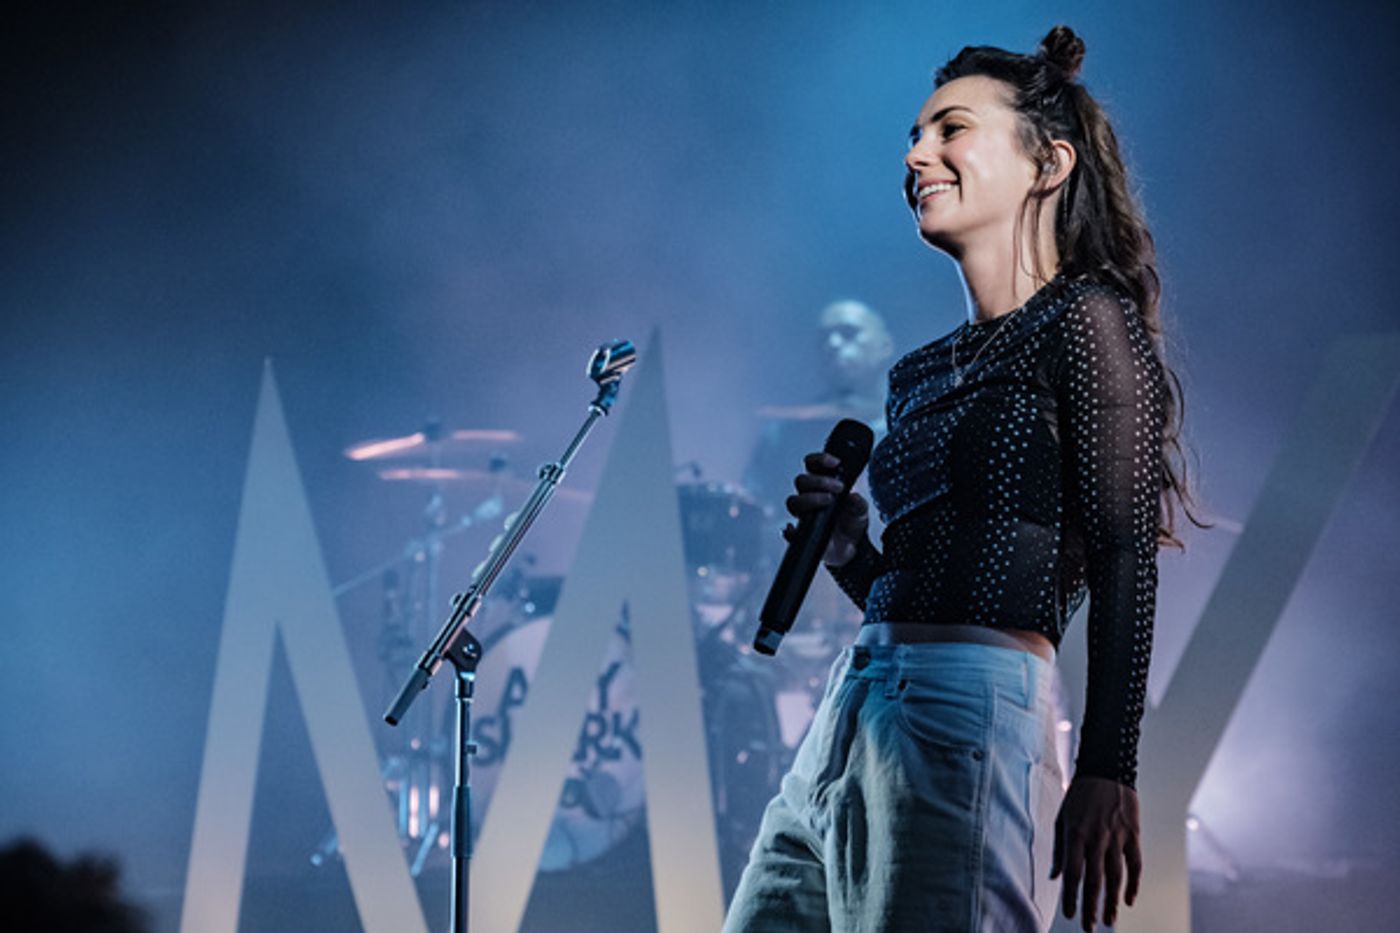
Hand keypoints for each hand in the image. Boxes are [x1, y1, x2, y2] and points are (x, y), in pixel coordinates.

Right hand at [782, 451, 869, 566]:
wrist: (850, 547)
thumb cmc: (851, 523)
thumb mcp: (860, 511)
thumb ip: (858, 503)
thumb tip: (853, 496)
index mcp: (822, 485)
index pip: (812, 465)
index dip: (819, 460)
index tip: (835, 463)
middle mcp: (810, 497)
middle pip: (802, 481)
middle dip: (819, 481)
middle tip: (838, 488)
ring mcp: (805, 514)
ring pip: (793, 501)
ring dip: (809, 499)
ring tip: (828, 501)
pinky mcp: (802, 533)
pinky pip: (789, 531)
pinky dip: (791, 531)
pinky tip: (797, 529)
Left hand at [1050, 775, 1142, 930]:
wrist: (1106, 768)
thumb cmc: (1080, 795)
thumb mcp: (1062, 818)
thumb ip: (1060, 849)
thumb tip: (1056, 877)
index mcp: (1075, 834)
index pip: (1072, 872)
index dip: (1070, 896)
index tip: (1069, 914)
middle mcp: (1096, 838)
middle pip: (1094, 880)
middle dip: (1091, 907)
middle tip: (1089, 928)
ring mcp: (1116, 836)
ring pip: (1115, 876)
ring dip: (1113, 901)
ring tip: (1110, 920)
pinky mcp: (1133, 834)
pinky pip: (1135, 864)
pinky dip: (1133, 883)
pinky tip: (1130, 900)